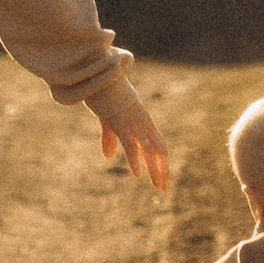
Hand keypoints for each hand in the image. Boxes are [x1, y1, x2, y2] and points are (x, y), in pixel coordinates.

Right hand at [94, 71, 171, 192]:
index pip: (158, 145)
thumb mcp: (108, 120)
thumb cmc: (105, 93)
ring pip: (149, 150)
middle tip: (163, 188)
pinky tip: (138, 174)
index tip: (162, 179)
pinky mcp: (121, 122)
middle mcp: (142, 123)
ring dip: (154, 169)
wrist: (100, 74)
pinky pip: (131, 145)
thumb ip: (109, 138)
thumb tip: (108, 157)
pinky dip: (134, 160)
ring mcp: (133, 123)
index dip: (161, 162)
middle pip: (158, 150)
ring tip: (157, 185)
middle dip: (161, 170)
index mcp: (142, 121)